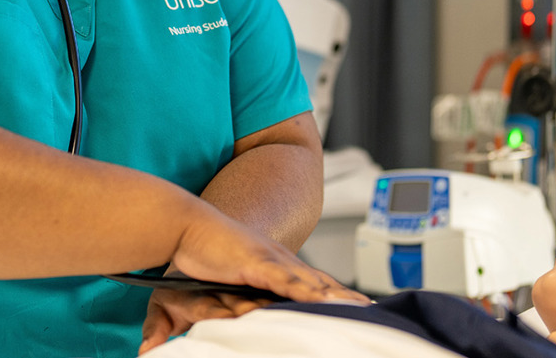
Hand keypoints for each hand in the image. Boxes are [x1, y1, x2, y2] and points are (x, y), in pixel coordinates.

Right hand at [138, 209, 367, 352]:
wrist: (183, 225)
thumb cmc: (198, 254)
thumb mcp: (212, 292)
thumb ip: (215, 315)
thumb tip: (215, 330)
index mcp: (272, 266)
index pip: (310, 283)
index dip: (333, 295)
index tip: (356, 307)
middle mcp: (278, 262)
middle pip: (319, 283)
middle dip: (345, 298)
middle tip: (372, 311)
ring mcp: (271, 261)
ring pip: (312, 283)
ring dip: (336, 297)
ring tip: (361, 310)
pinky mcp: (259, 262)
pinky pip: (290, 280)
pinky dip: (310, 291)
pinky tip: (329, 300)